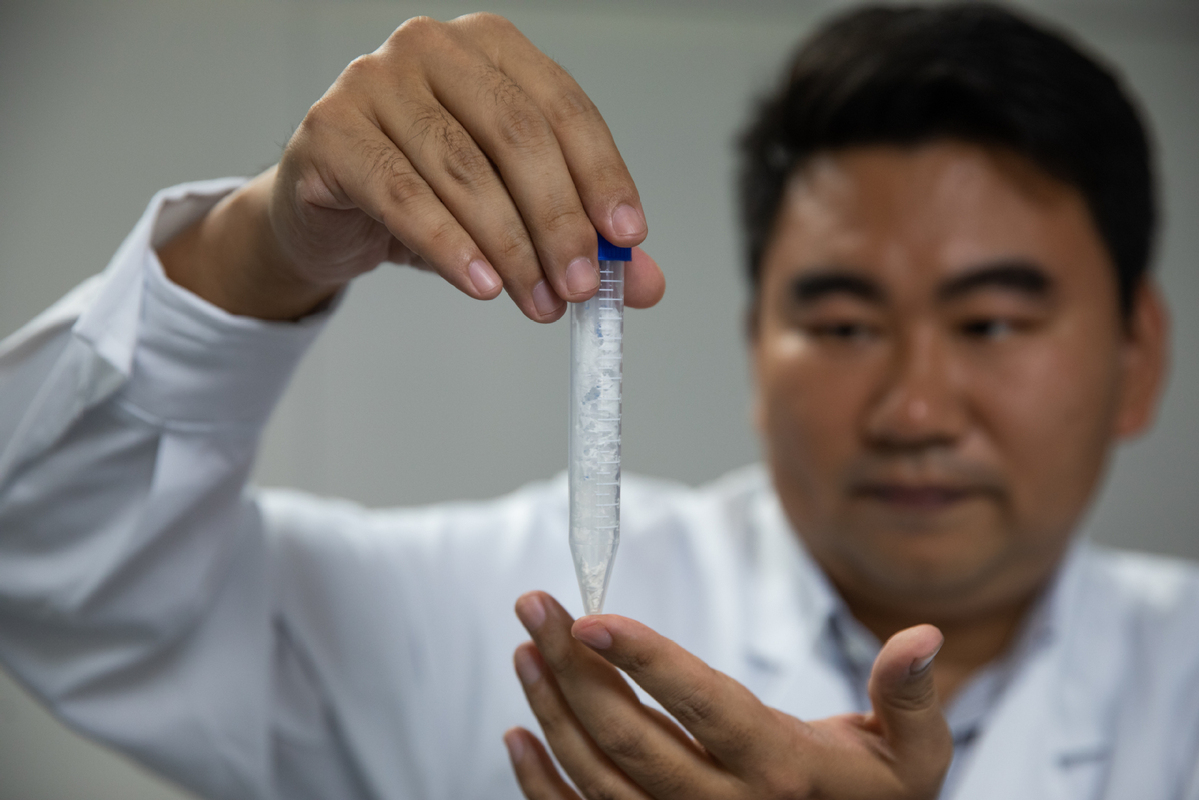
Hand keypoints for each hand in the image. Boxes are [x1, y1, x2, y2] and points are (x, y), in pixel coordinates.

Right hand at [160, 13, 663, 320]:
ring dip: (510, 247)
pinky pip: (402, 194)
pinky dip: (449, 246)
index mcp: (491, 49)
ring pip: (463, 169)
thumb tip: (642, 282)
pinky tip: (481, 285)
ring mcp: (374, 81)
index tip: (626, 237)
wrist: (328, 213)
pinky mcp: (331, 130)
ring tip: (538, 301)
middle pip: (517, 135)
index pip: (563, 108)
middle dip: (559, 220)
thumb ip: (579, 238)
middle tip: (581, 285)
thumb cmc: (424, 195)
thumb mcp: (511, 213)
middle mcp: (433, 49)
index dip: (601, 175)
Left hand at [506, 592, 951, 799]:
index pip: (703, 707)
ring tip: (527, 648)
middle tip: (534, 605)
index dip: (646, 660)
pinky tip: (518, 732)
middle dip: (573, 667)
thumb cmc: (876, 796)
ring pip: (598, 777)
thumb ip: (908, 695)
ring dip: (553, 710)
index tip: (591, 616)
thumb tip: (922, 636)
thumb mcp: (911, 753)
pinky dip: (542, 781)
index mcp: (780, 770)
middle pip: (632, 738)